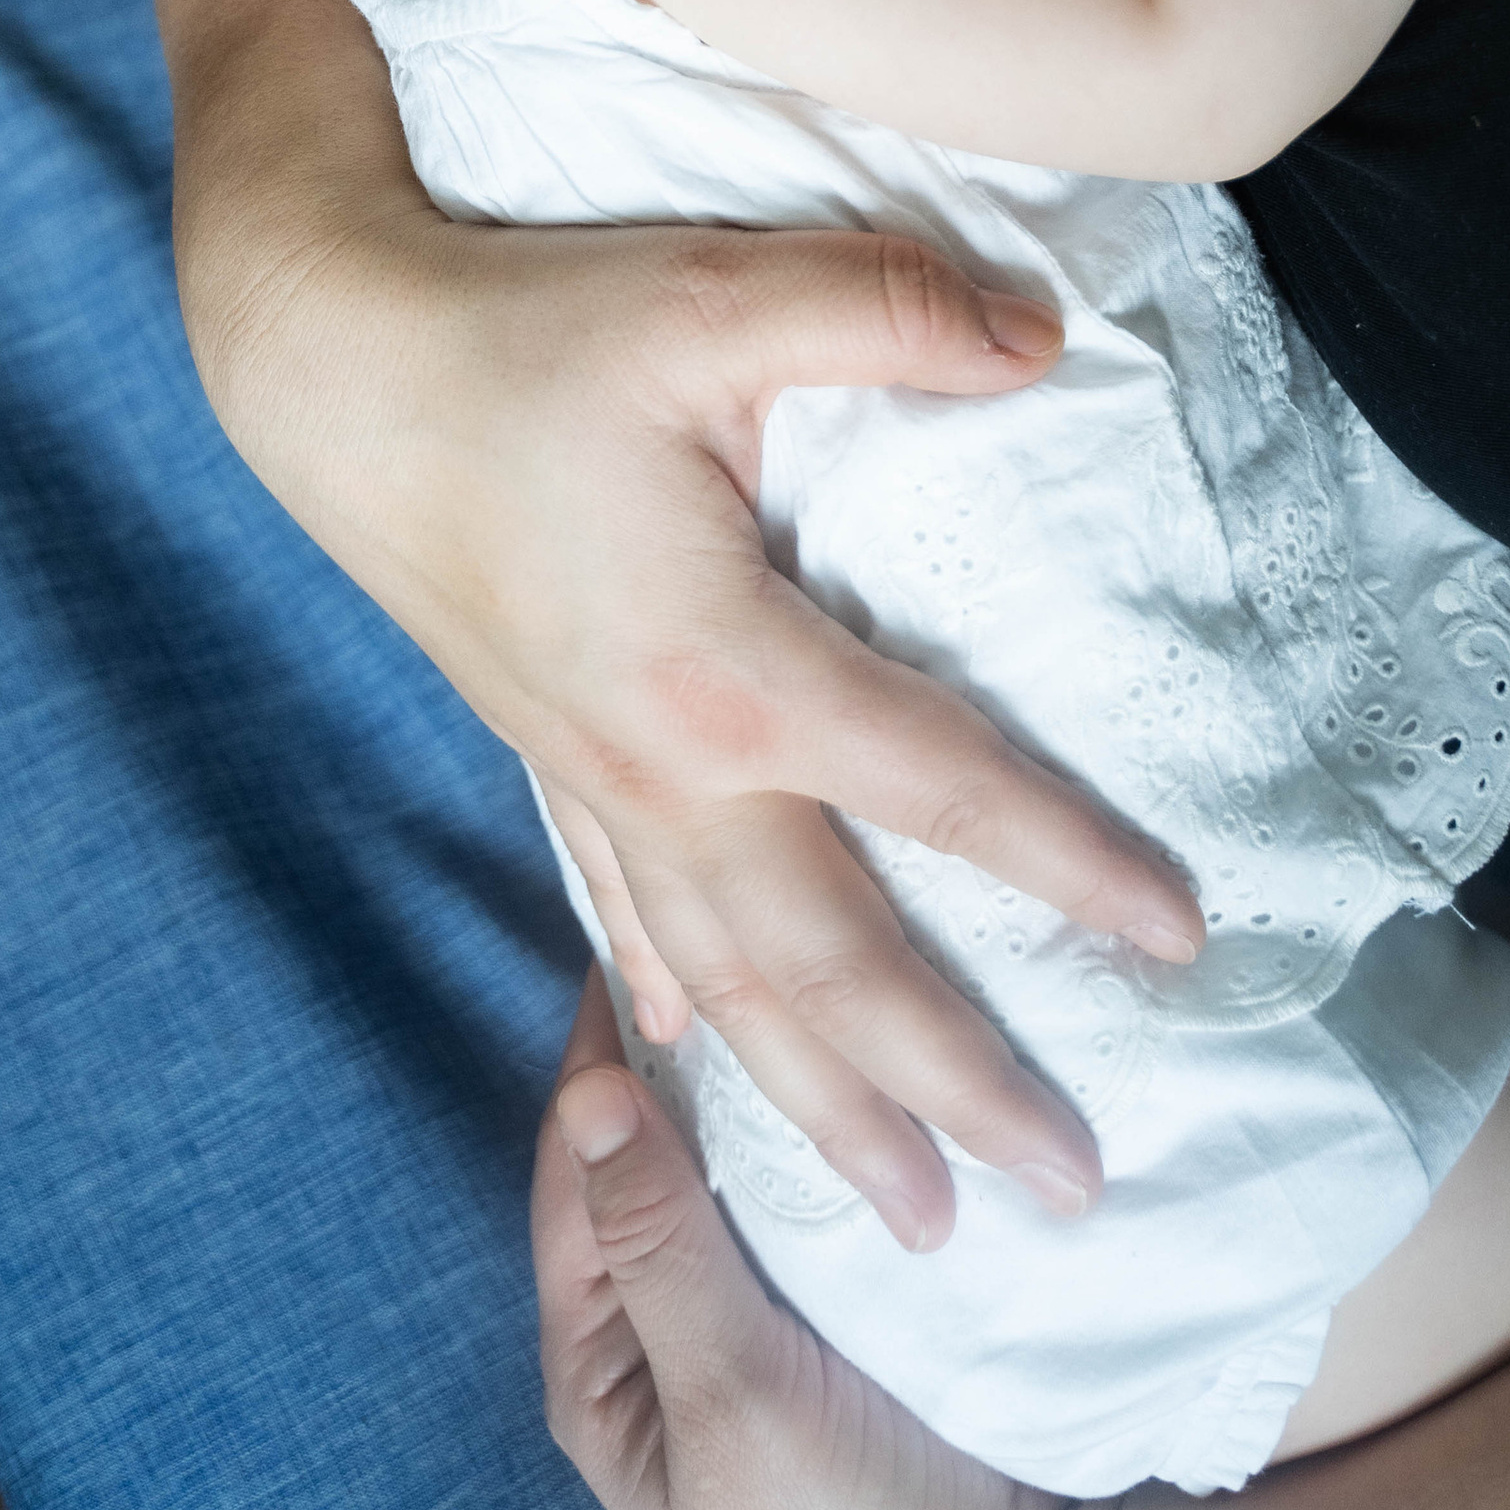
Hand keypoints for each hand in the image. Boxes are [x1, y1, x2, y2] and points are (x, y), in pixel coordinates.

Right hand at [163, 0, 1201, 1251]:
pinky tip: (689, 1053)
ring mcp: (591, 773)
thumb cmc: (524, 328)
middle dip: (952, 1087)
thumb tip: (1045, 335)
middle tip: (1070, 1192)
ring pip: (727, 981)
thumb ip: (891, 308)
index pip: (936, 788)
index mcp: (726, 667)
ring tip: (915, 1216)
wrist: (330, 368)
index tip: (1179, 939)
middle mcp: (662, 761)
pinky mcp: (540, 749)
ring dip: (823, 1103)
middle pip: (833, 963)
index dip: (1066, 864)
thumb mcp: (718, 292)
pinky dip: (673, 997)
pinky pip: (620, 910)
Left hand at [535, 970, 1104, 1509]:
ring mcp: (757, 1313)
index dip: (602, 1052)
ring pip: (740, 1160)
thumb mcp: (732, 1399)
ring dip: (766, 1077)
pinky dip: (829, 1123)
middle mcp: (662, 1326)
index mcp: (599, 1363)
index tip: (643, 927)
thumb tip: (585, 1091)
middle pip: (656, 1152)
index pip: (575, 1170)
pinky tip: (862, 1052)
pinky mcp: (842, 1307)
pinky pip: (813, 1191)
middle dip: (688, 1048)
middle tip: (732, 915)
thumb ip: (660, 1249)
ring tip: (796, 960)